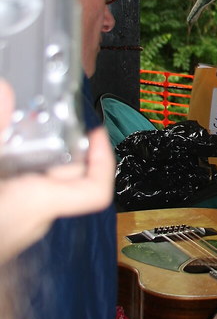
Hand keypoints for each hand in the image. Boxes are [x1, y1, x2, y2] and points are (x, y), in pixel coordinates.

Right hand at [0, 80, 114, 260]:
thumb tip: (4, 92)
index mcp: (36, 203)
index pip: (95, 191)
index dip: (103, 160)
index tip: (95, 133)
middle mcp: (34, 219)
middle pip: (67, 178)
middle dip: (56, 145)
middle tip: (40, 117)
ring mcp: (18, 226)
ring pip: (39, 186)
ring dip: (29, 157)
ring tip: (12, 131)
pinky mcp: (5, 226)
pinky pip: (18, 194)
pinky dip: (13, 173)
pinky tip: (2, 160)